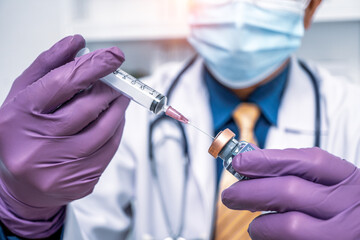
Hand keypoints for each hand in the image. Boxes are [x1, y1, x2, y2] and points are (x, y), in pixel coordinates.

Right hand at [0, 35, 129, 237]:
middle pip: (88, 107)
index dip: (93, 66)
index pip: (64, 83)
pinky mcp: (79, 180)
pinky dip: (117, 129)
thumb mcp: (23, 95)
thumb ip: (48, 66)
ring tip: (119, 97)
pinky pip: (110, 149)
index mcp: (21, 115)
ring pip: (105, 129)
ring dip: (118, 107)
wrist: (18, 185)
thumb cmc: (20, 134)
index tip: (113, 56)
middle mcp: (38, 144)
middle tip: (118, 79)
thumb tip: (76, 43)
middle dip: (110, 88)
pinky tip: (114, 121)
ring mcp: (60, 166)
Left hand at [222, 147, 359, 239]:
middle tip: (230, 195)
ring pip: (289, 224)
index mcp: (347, 179)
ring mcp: (344, 233)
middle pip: (290, 191)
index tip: (240, 161)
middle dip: (251, 191)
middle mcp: (349, 205)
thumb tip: (249, 158)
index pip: (307, 161)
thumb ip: (294, 170)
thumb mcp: (329, 182)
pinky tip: (266, 235)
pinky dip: (270, 238)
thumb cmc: (344, 207)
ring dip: (260, 224)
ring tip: (253, 224)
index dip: (268, 159)